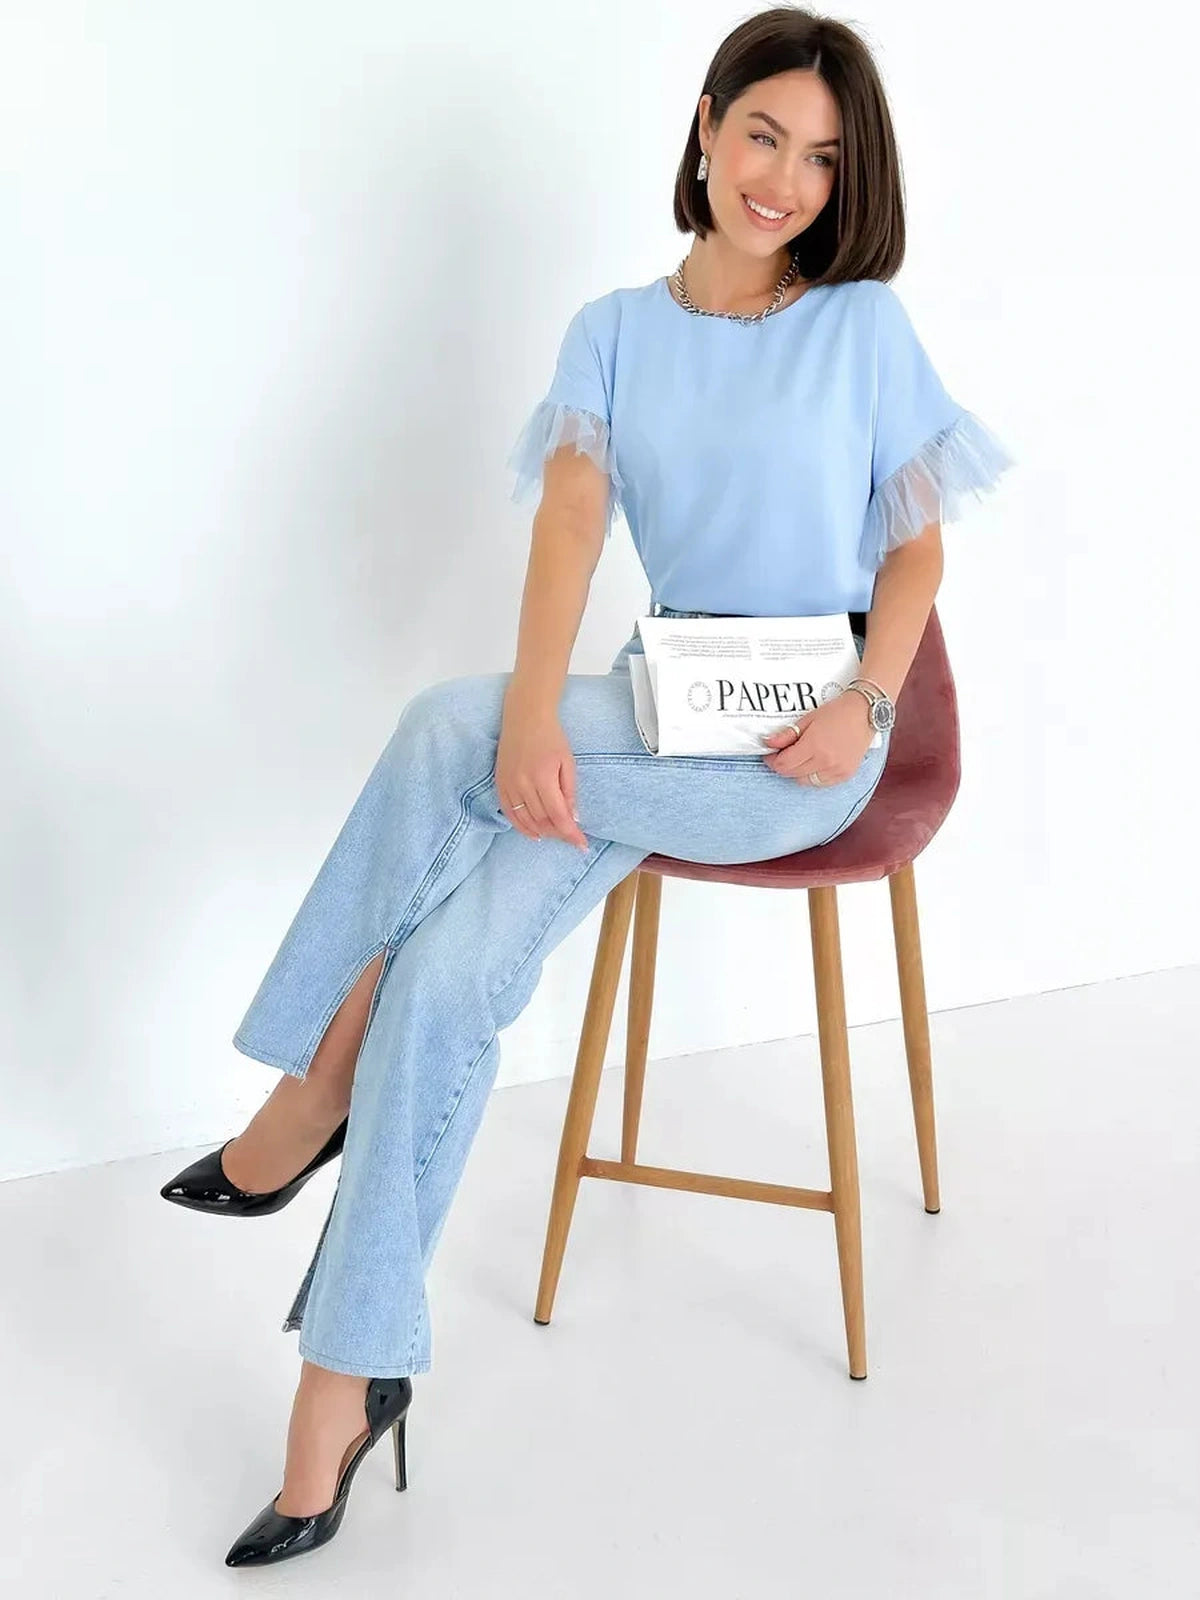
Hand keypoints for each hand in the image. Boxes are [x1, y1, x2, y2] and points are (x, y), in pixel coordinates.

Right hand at [496, 690, 588, 852]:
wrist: (525, 717)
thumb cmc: (551, 737)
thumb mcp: (568, 763)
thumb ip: (569, 792)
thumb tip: (573, 818)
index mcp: (543, 777)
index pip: (559, 816)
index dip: (571, 834)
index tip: (582, 844)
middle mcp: (523, 784)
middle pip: (542, 820)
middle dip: (559, 833)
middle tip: (571, 837)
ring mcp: (509, 784)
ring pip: (526, 820)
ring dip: (542, 832)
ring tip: (556, 836)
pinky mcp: (500, 784)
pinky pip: (509, 812)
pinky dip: (521, 826)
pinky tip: (534, 834)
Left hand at [759, 690, 874, 784]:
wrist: (865, 713)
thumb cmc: (837, 712)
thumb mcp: (807, 719)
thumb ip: (787, 734)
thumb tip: (768, 743)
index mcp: (814, 746)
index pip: (783, 764)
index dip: (772, 760)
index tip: (770, 754)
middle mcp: (825, 762)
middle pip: (792, 774)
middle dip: (783, 765)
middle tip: (783, 754)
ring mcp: (836, 770)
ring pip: (805, 781)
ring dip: (798, 772)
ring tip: (800, 757)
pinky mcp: (845, 775)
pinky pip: (821, 783)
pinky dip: (813, 776)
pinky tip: (814, 763)